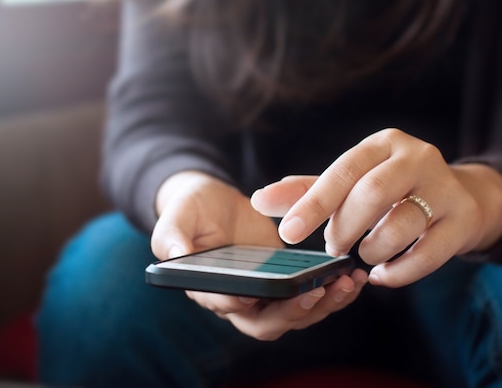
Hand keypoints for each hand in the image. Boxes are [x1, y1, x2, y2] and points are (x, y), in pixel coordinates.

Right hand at [152, 170, 367, 339]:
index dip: (245, 305)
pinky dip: (332, 291)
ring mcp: (264, 293)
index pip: (227, 306)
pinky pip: (310, 296)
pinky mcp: (284, 281)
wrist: (213, 200)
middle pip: (267, 323)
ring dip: (323, 305)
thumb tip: (174, 255)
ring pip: (295, 315)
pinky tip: (351, 275)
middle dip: (294, 312)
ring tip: (346, 282)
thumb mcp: (177, 216)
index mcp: (207, 289)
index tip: (264, 294)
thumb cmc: (191, 209)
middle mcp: (237, 299)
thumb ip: (171, 236)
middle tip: (318, 291)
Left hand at [251, 128, 501, 287]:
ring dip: (371, 249)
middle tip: (332, 246)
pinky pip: (428, 254)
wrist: (455, 198)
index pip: (342, 171)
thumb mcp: (348, 184)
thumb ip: (305, 192)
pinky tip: (382, 274)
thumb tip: (258, 200)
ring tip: (361, 254)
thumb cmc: (388, 190)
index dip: (312, 204)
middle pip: (373, 194)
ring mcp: (444, 189)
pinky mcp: (461, 220)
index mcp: (382, 144)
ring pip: (401, 225)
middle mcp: (416, 158)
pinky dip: (398, 272)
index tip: (288, 233)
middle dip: (344, 228)